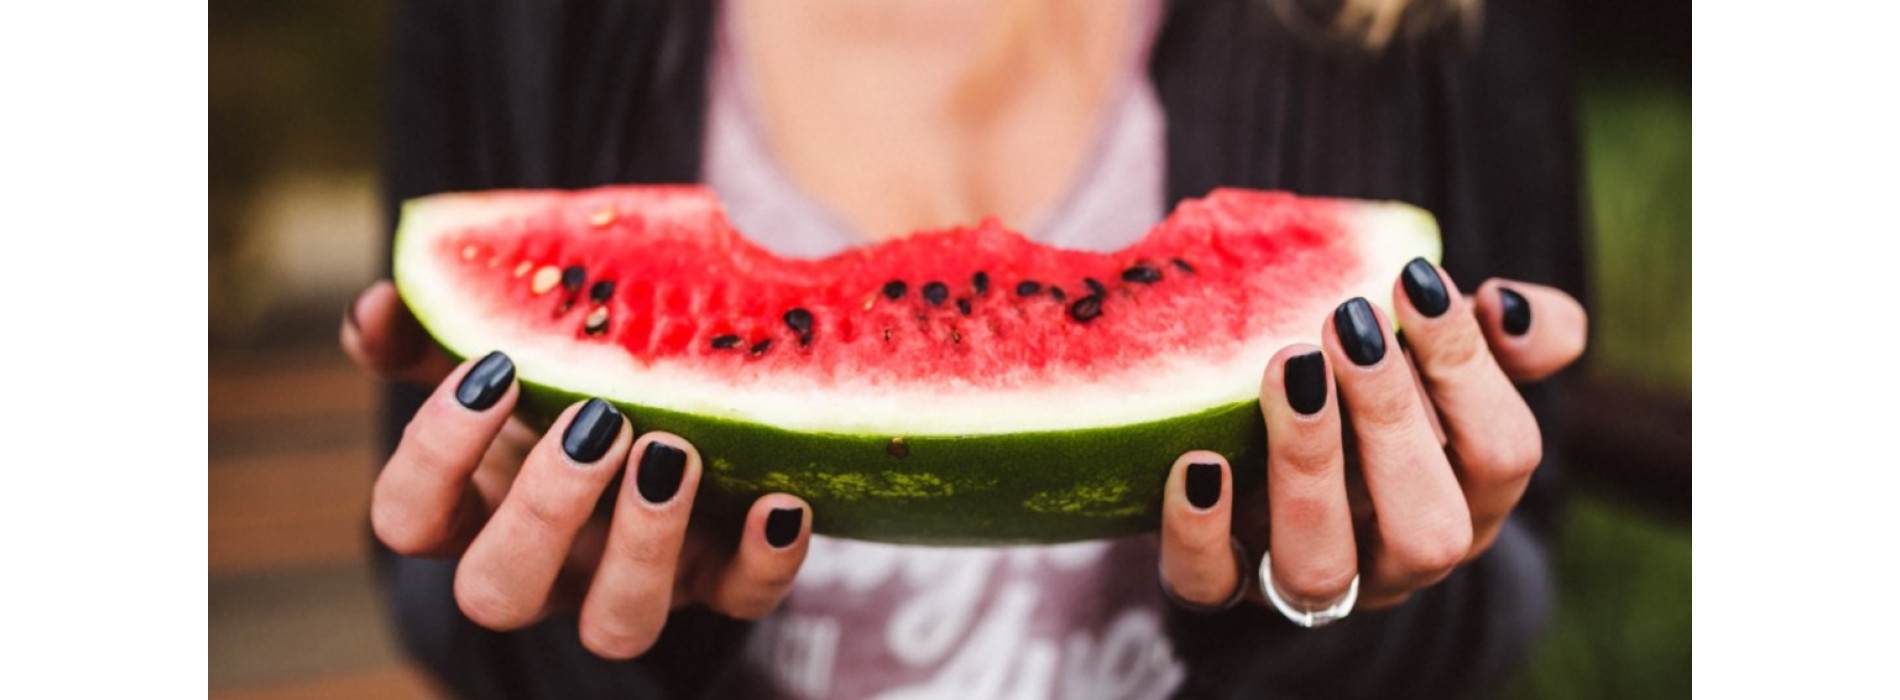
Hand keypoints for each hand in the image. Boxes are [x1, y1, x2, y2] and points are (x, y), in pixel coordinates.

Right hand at [342, 280, 813, 657]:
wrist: (676, 395)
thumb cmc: (561, 380)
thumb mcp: (499, 349)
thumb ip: (427, 331)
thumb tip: (370, 309)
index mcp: (475, 508)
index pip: (407, 520)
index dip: (435, 455)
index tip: (493, 369)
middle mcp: (547, 566)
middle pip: (500, 593)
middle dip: (542, 510)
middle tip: (597, 421)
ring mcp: (635, 584)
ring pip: (617, 627)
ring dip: (644, 545)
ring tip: (675, 452)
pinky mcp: (721, 583)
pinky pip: (742, 603)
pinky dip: (764, 562)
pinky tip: (779, 501)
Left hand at [1157, 261, 1586, 615]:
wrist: (1277, 449)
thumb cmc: (1382, 390)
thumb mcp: (1450, 355)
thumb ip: (1519, 329)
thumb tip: (1504, 306)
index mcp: (1469, 500)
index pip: (1503, 456)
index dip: (1467, 370)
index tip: (1414, 280)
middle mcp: (1398, 558)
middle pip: (1428, 531)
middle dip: (1392, 421)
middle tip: (1349, 323)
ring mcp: (1310, 581)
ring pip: (1321, 568)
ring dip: (1307, 467)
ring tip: (1289, 369)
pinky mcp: (1221, 583)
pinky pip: (1208, 585)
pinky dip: (1198, 532)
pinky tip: (1198, 462)